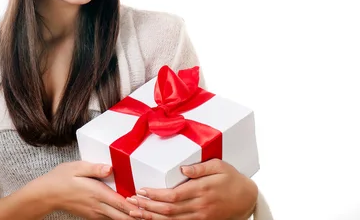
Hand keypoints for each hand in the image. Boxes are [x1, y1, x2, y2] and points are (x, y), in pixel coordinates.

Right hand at [39, 161, 140, 219]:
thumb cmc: (61, 178)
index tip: (150, 206)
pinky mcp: (93, 215)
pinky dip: (121, 217)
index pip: (122, 204)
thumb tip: (110, 168)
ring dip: (131, 217)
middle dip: (139, 216)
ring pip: (118, 219)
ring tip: (146, 214)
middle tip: (153, 214)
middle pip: (123, 216)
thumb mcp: (76, 167)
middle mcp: (98, 207)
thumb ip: (94, 168)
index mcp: (97, 193)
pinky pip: (110, 218)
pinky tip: (129, 213)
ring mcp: (95, 213)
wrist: (47, 194)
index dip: (137, 207)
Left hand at [126, 159, 257, 219]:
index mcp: (201, 190)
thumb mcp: (219, 166)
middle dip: (147, 207)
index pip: (173, 195)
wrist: (248, 199)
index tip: (141, 190)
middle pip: (169, 210)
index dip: (155, 195)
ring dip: (152, 218)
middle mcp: (199, 206)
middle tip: (131, 202)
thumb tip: (182, 168)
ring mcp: (200, 217)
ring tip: (135, 213)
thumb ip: (200, 168)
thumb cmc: (232, 179)